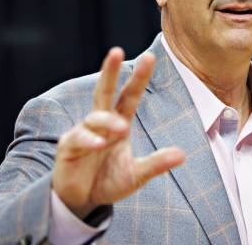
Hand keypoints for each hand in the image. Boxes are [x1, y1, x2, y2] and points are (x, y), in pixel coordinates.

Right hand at [52, 47, 185, 218]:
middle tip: (115, 50)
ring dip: (107, 121)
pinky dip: (89, 140)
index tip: (149, 57)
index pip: (129, 95)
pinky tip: (99, 144)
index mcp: (119, 123)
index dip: (138, 77)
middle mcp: (101, 123)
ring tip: (120, 129)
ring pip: (94, 117)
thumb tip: (183, 155)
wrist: (81, 200)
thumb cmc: (108, 180)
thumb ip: (156, 164)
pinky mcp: (68, 147)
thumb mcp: (136, 174)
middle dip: (109, 71)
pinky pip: (78, 139)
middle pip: (104, 91)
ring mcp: (83, 133)